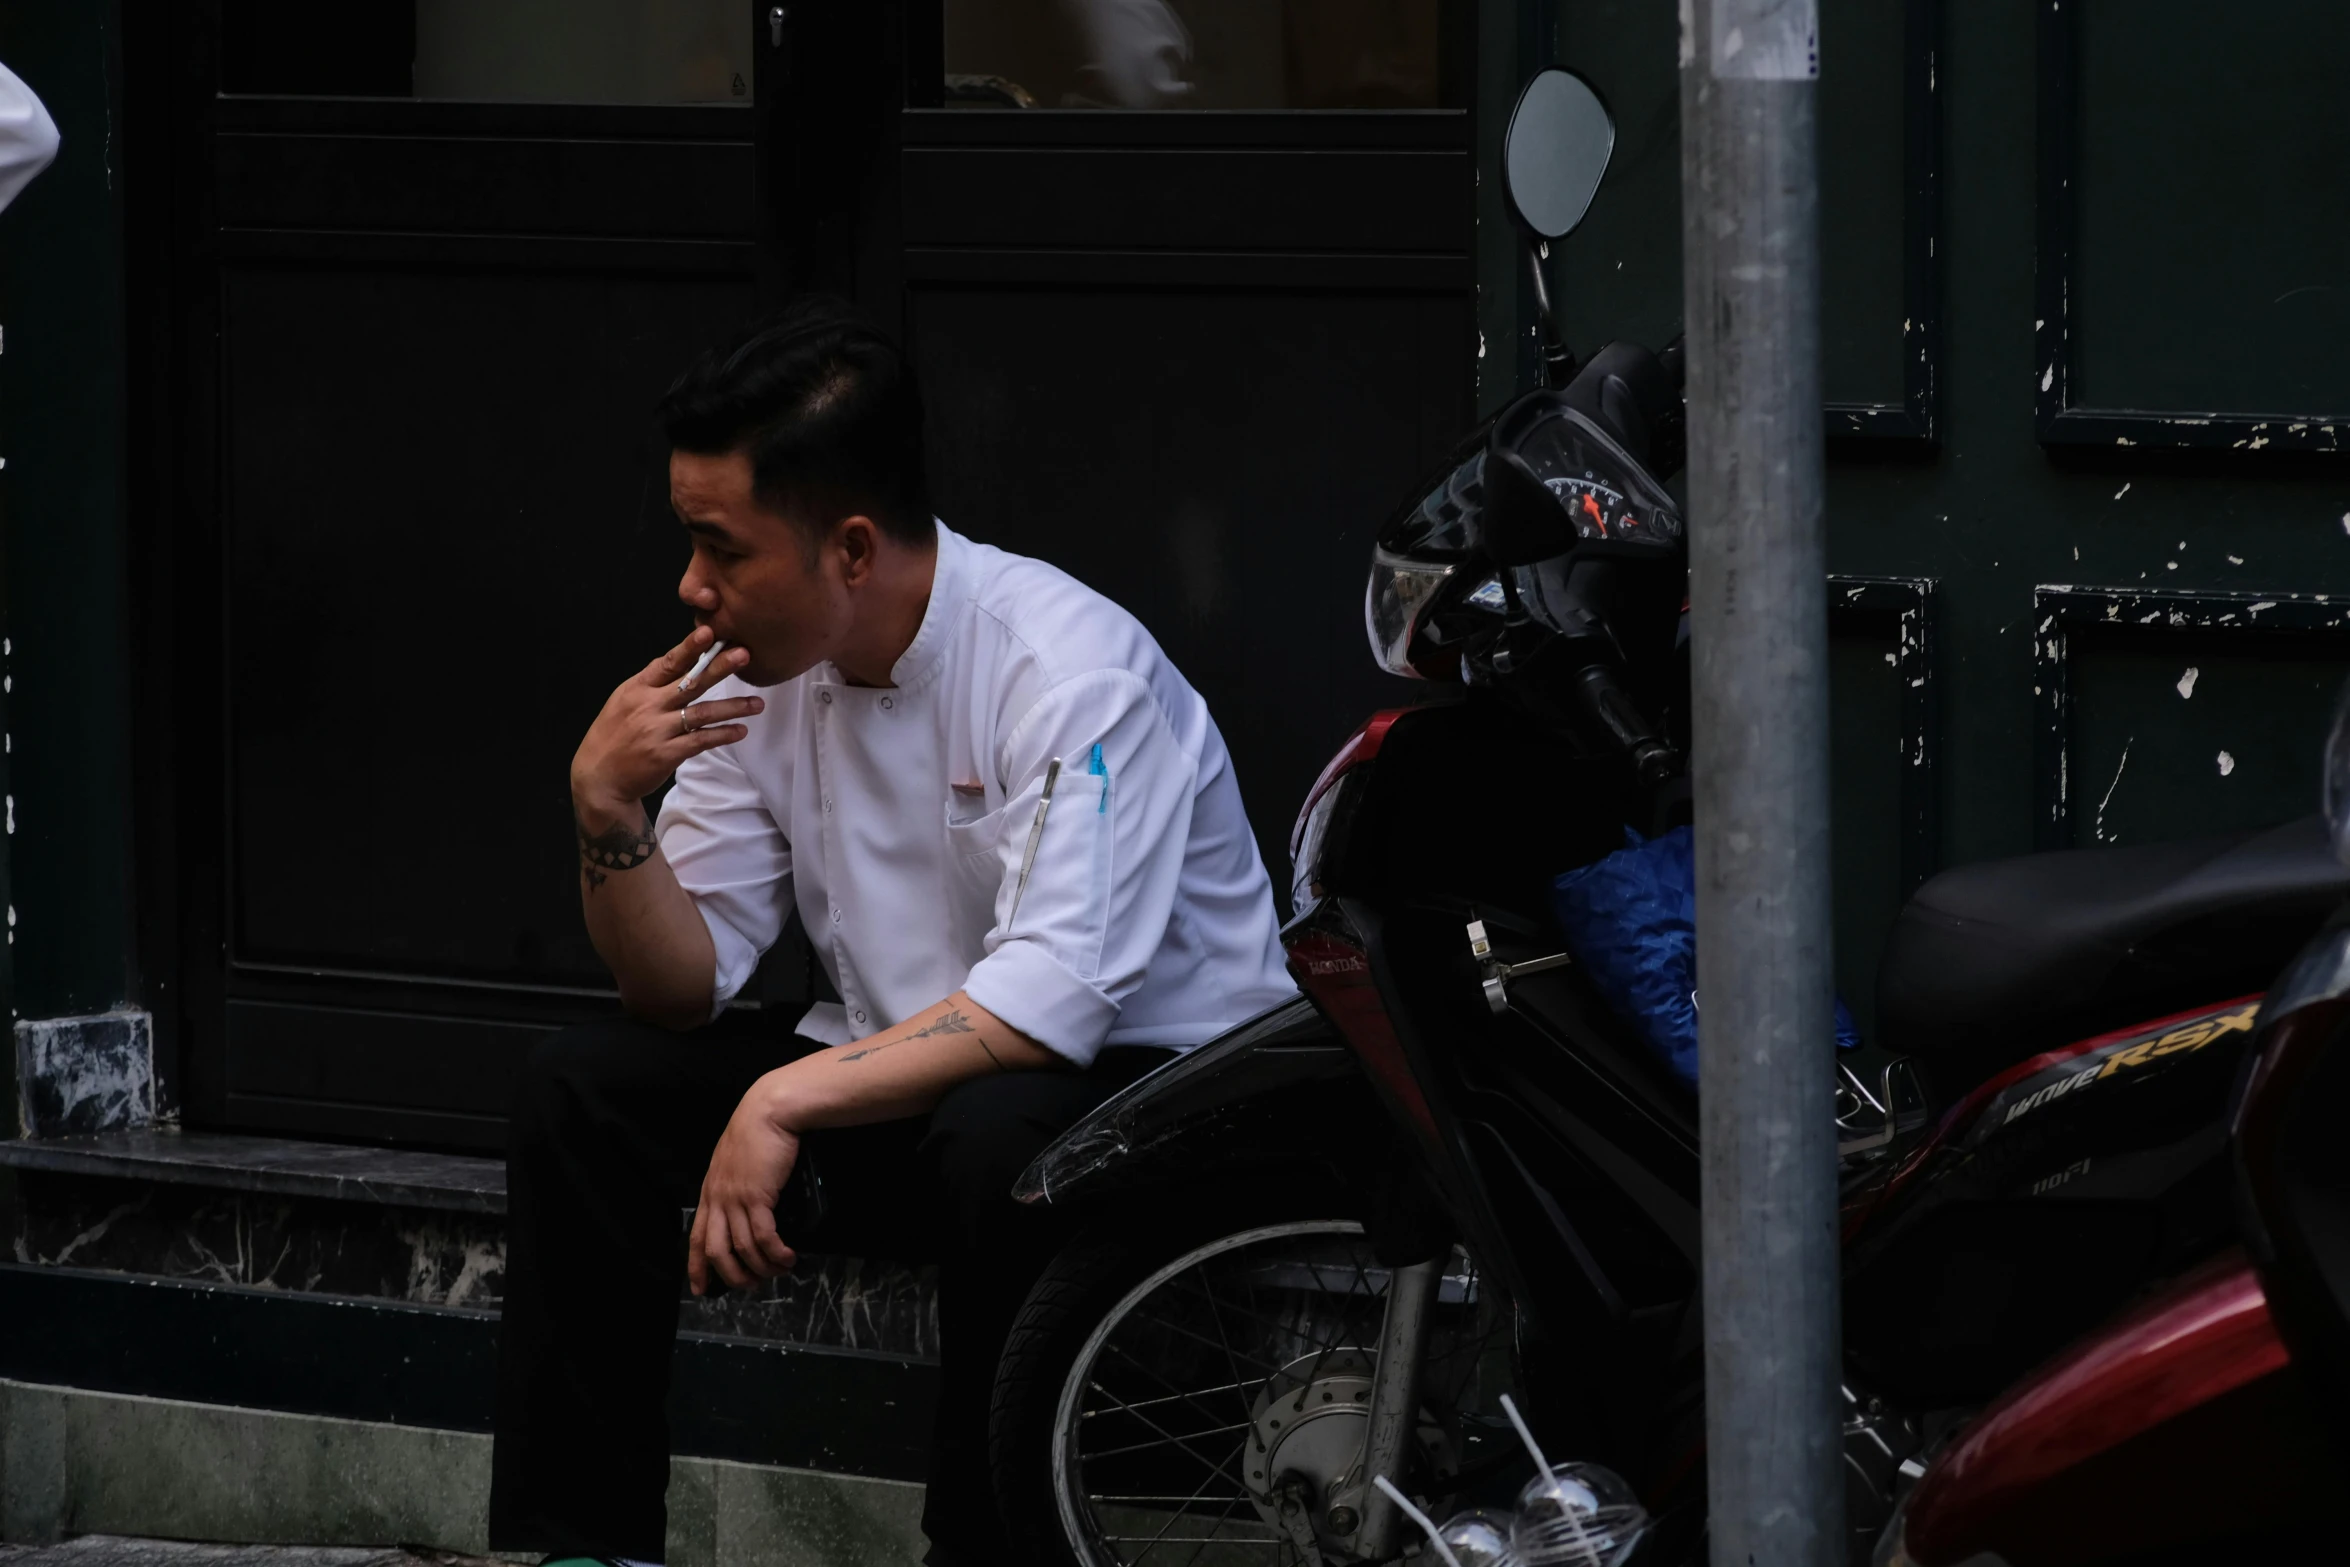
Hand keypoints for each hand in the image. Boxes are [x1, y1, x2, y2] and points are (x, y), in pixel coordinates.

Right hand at [571, 625, 762, 820]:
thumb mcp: (624, 701)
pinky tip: (740, 730)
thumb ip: (652, 685)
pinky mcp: (667, 754)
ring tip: (757, 704)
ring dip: (733, 707)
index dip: (689, 647)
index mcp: (637, 688)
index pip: (668, 663)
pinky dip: (722, 734)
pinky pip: (701, 740)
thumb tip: (684, 663)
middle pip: (690, 683)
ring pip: (702, 713)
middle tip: (744, 655)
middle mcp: (648, 706)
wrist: (599, 777)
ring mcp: (658, 730)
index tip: (710, 633)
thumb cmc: (614, 735)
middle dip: (719, 667)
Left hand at [688, 1076, 803, 1293]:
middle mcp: (718, 1199)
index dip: (697, 1268)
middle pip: (716, 1251)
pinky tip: (787, 1257)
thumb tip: (748, 1207)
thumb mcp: (735, 1161)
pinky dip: (775, 1252)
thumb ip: (735, 1184)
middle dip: (733, 1275)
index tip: (701, 1290)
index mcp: (710, 1192)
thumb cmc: (756, 1131)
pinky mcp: (757, 1196)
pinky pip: (764, 1236)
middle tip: (752, 1285)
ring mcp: (736, 1199)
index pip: (696, 1238)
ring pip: (742, 1248)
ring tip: (779, 1271)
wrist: (769, 1111)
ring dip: (762, 1267)